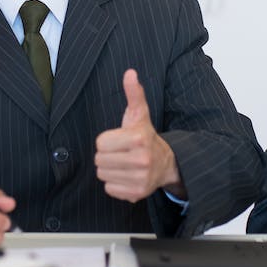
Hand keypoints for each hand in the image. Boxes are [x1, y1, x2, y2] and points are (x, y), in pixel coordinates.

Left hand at [94, 69, 183, 200]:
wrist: (166, 164)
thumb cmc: (146, 137)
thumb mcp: (139, 114)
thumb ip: (134, 93)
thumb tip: (130, 72)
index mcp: (138, 138)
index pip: (100, 143)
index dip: (107, 140)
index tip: (120, 140)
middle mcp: (141, 160)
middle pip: (99, 160)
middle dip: (107, 155)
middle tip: (122, 152)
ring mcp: (140, 178)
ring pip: (103, 174)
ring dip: (110, 169)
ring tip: (124, 163)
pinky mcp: (137, 193)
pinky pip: (109, 189)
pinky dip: (115, 183)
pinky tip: (127, 175)